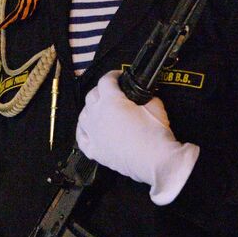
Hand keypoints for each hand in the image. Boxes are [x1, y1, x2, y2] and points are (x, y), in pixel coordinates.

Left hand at [75, 71, 199, 204]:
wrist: (156, 160)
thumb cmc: (155, 135)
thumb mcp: (155, 105)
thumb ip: (144, 95)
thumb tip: (142, 95)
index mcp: (111, 101)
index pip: (105, 81)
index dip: (113, 76)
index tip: (118, 77)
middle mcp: (97, 115)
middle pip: (91, 96)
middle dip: (101, 90)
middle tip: (111, 91)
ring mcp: (94, 134)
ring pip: (83, 115)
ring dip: (90, 109)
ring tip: (99, 109)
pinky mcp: (95, 151)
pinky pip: (81, 138)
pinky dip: (83, 131)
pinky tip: (87, 129)